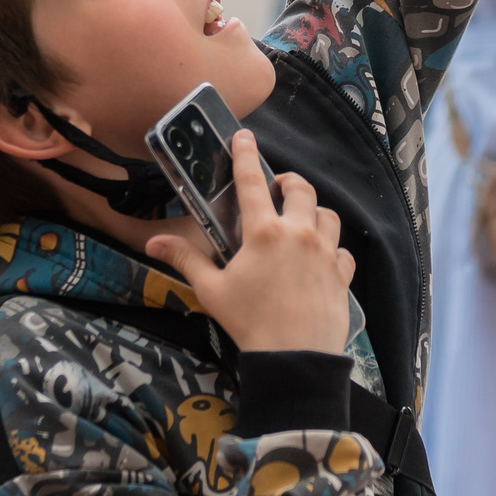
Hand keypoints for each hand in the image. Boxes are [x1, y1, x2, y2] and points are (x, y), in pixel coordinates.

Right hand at [148, 131, 353, 352]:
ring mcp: (325, 252)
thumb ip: (186, 260)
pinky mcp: (342, 274)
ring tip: (300, 221)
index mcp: (264, 232)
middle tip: (279, 188)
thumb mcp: (211, 290)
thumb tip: (154, 242)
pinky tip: (320, 259)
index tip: (245, 137)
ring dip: (314, 212)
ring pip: (328, 215)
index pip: (252, 182)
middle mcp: (298, 233)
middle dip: (290, 182)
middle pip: (302, 190)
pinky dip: (332, 249)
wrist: (294, 358)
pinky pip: (342, 251)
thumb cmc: (248, 321)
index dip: (246, 155)